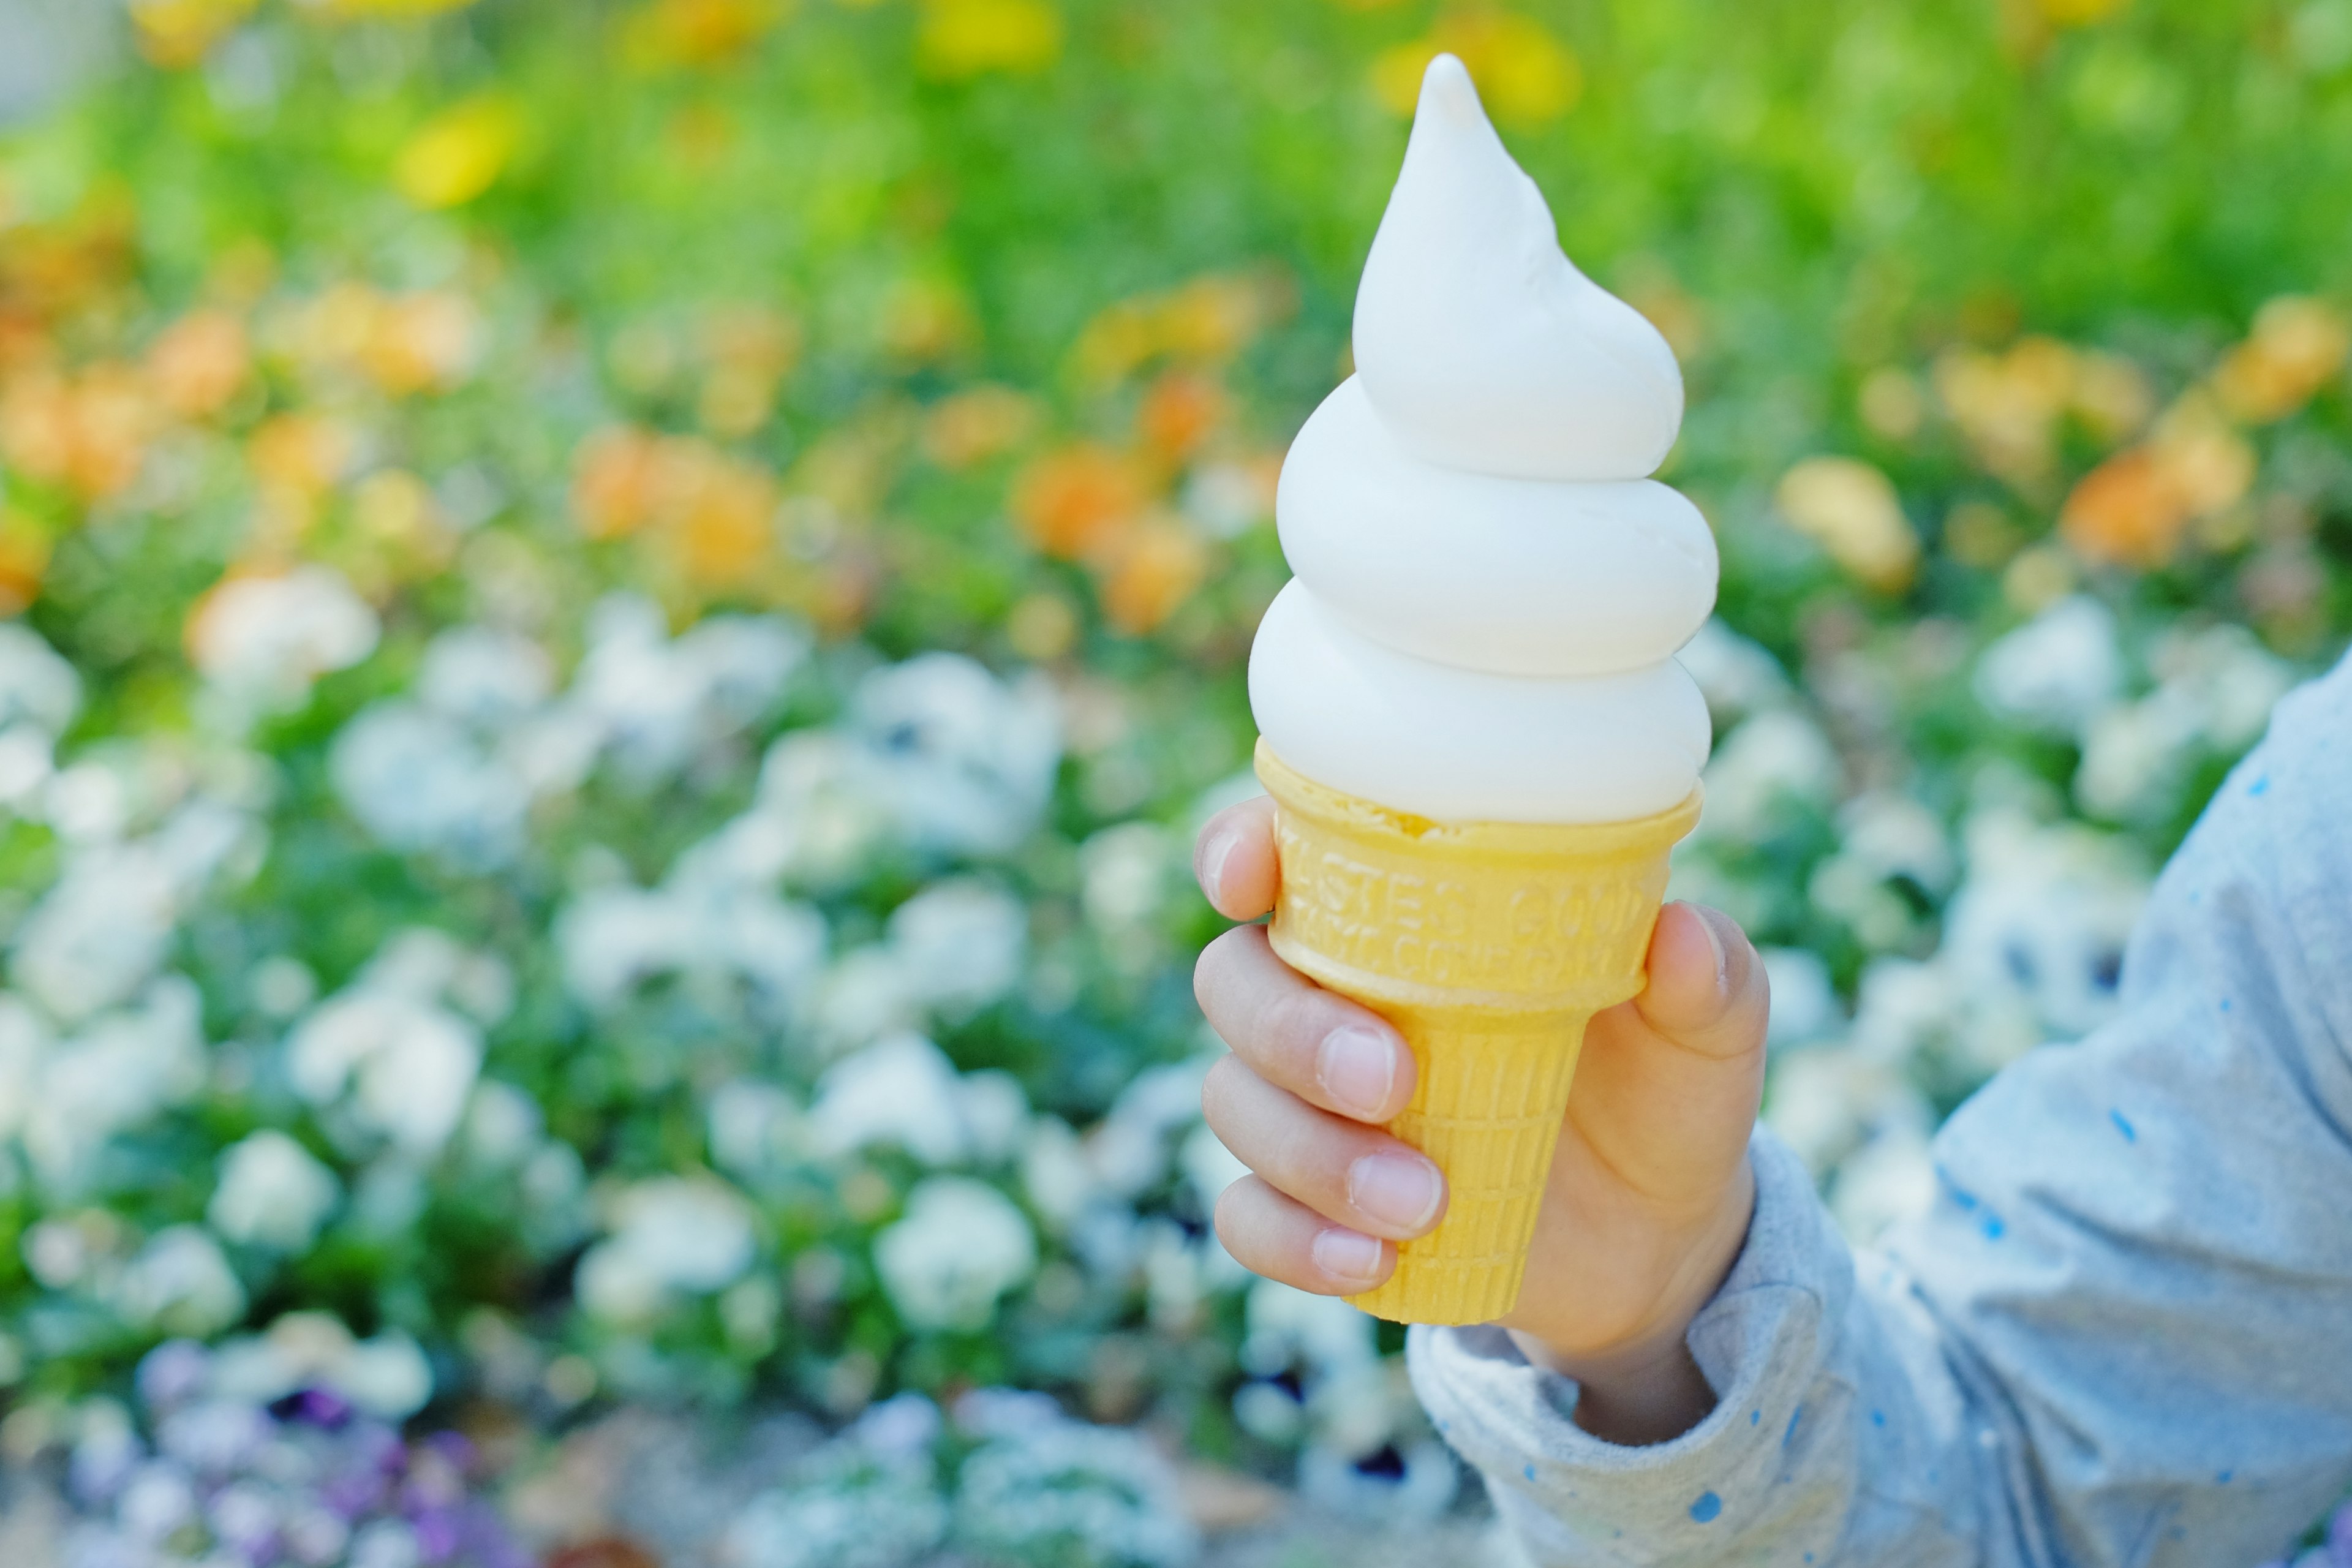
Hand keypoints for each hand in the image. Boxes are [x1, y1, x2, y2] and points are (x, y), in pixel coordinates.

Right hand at [1192, 795, 1767, 1445]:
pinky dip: (1294, 1240)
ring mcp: (1310, 1104)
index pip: (1279, 853)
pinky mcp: (1311, 1205)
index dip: (1236, 849)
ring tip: (1425, 1203)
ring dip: (1313, 1154)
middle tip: (1393, 1080)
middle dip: (1291, 1030)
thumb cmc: (1663, 1088)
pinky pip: (1248, 1217)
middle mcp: (1331, 995)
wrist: (1658, 1236)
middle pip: (1232, 981)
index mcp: (1401, 918)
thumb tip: (1681, 936)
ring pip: (1233, 1102)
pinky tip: (1373, 1260)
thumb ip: (1707, 976)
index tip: (1251, 877)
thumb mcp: (1705, 1031)